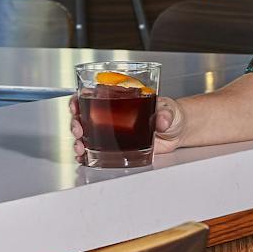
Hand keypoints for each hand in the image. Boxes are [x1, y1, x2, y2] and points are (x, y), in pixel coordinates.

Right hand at [69, 93, 188, 164]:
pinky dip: (86, 154)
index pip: (93, 94)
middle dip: (76, 122)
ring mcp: (113, 131)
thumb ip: (165, 114)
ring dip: (78, 139)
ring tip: (80, 146)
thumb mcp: (169, 110)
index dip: (79, 99)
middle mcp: (112, 114)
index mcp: (120, 98)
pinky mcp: (117, 146)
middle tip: (78, 129)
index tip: (76, 106)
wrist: (177, 131)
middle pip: (84, 114)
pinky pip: (96, 150)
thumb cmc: (170, 113)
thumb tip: (162, 120)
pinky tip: (83, 157)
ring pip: (87, 133)